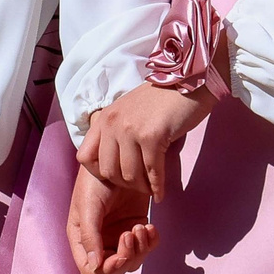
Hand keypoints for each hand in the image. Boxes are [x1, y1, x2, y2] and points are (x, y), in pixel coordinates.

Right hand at [68, 164, 157, 273]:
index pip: (91, 270)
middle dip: (126, 258)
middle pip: (114, 270)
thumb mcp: (88, 205)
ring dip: (140, 249)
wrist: (119, 157)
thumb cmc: (95, 179)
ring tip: (142, 227)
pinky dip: (151, 242)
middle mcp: (100, 242)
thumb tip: (95, 266)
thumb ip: (90, 235)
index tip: (120, 256)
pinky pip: (147, 247)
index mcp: (82, 239)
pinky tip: (151, 226)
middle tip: (131, 234)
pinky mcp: (136, 227)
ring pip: (132, 261)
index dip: (106, 268)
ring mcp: (119, 236)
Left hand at [78, 83, 211, 199]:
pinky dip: (157, 186)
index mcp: (104, 118)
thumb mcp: (129, 112)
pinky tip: (161, 192)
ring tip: (152, 187)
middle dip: (125, 184)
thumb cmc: (163, 100)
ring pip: (129, 175)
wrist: (189, 80)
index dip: (99, 172)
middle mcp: (112, 123)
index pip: (84, 157)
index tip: (117, 176)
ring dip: (142, 187)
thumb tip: (116, 166)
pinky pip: (151, 172)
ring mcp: (130, 130)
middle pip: (108, 171)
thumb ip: (118, 133)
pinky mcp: (151, 136)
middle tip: (140, 185)